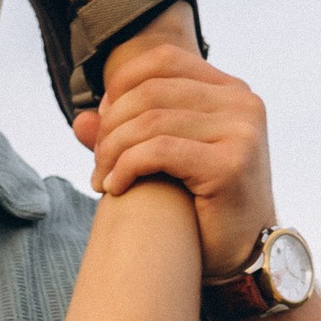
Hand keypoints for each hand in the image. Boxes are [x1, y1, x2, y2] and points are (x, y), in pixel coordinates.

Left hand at [79, 45, 276, 279]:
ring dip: (113, 151)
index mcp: (230, 91)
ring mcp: (241, 131)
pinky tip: (115, 187)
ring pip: (150, 121)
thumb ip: (127, 135)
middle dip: (111, 127)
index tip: (104, 124)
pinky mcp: (230, 164)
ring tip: (101, 180)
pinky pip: (158, 151)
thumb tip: (79, 120)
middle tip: (96, 163)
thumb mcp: (164, 163)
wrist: (240, 260)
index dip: (122, 85)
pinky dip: (126, 167)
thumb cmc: (201, 211)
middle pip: (151, 92)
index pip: (163, 60)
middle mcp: (242, 103)